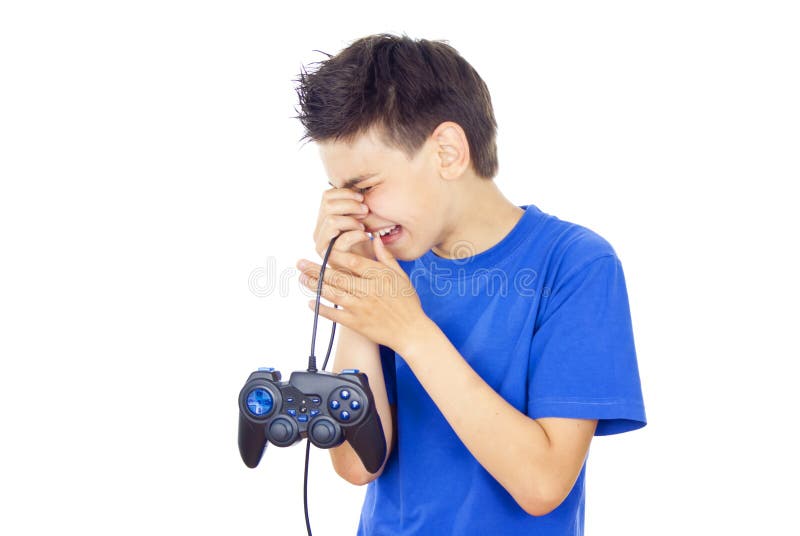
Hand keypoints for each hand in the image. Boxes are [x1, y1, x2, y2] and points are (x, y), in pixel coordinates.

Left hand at [297, 234, 431, 353]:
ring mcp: (362, 308)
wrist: (411, 332)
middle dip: (316, 269)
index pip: (353, 262)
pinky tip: (310, 303)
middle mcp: (369, 291)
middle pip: (337, 277)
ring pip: (333, 294)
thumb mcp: (400, 277)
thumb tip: (375, 239)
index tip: (323, 252)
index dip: (335, 256)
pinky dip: (321, 309)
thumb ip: (386, 258)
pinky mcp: (357, 323)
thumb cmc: (408, 303)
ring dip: (315, 285)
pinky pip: (335, 315)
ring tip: (302, 278)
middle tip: (300, 262)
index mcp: (380, 277)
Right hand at [313, 186, 374, 259]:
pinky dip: (357, 234)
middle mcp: (319, 232)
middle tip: (365, 210)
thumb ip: (352, 206)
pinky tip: (366, 236)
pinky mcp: (332, 257)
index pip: (326, 196)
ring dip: (352, 219)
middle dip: (350, 205)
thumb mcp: (358, 220)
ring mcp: (323, 245)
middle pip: (328, 206)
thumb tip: (357, 187)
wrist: (368, 268)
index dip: (345, 193)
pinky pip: (342, 239)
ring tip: (365, 225)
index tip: (361, 197)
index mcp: (323, 220)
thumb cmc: (364, 243)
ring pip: (332, 221)